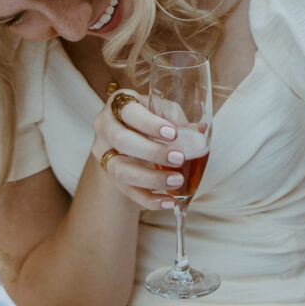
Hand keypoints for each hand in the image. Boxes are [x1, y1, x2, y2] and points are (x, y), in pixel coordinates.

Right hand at [91, 90, 186, 210]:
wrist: (130, 135)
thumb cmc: (149, 117)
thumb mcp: (163, 111)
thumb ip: (178, 120)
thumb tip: (199, 131)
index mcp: (119, 103)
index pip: (130, 112)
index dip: (150, 123)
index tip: (173, 133)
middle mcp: (105, 127)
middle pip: (121, 140)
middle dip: (151, 151)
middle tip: (179, 158)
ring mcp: (104, 153)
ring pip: (119, 170)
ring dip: (150, 178)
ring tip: (177, 181)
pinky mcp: (110, 176)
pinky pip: (127, 191)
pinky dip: (148, 200)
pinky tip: (169, 202)